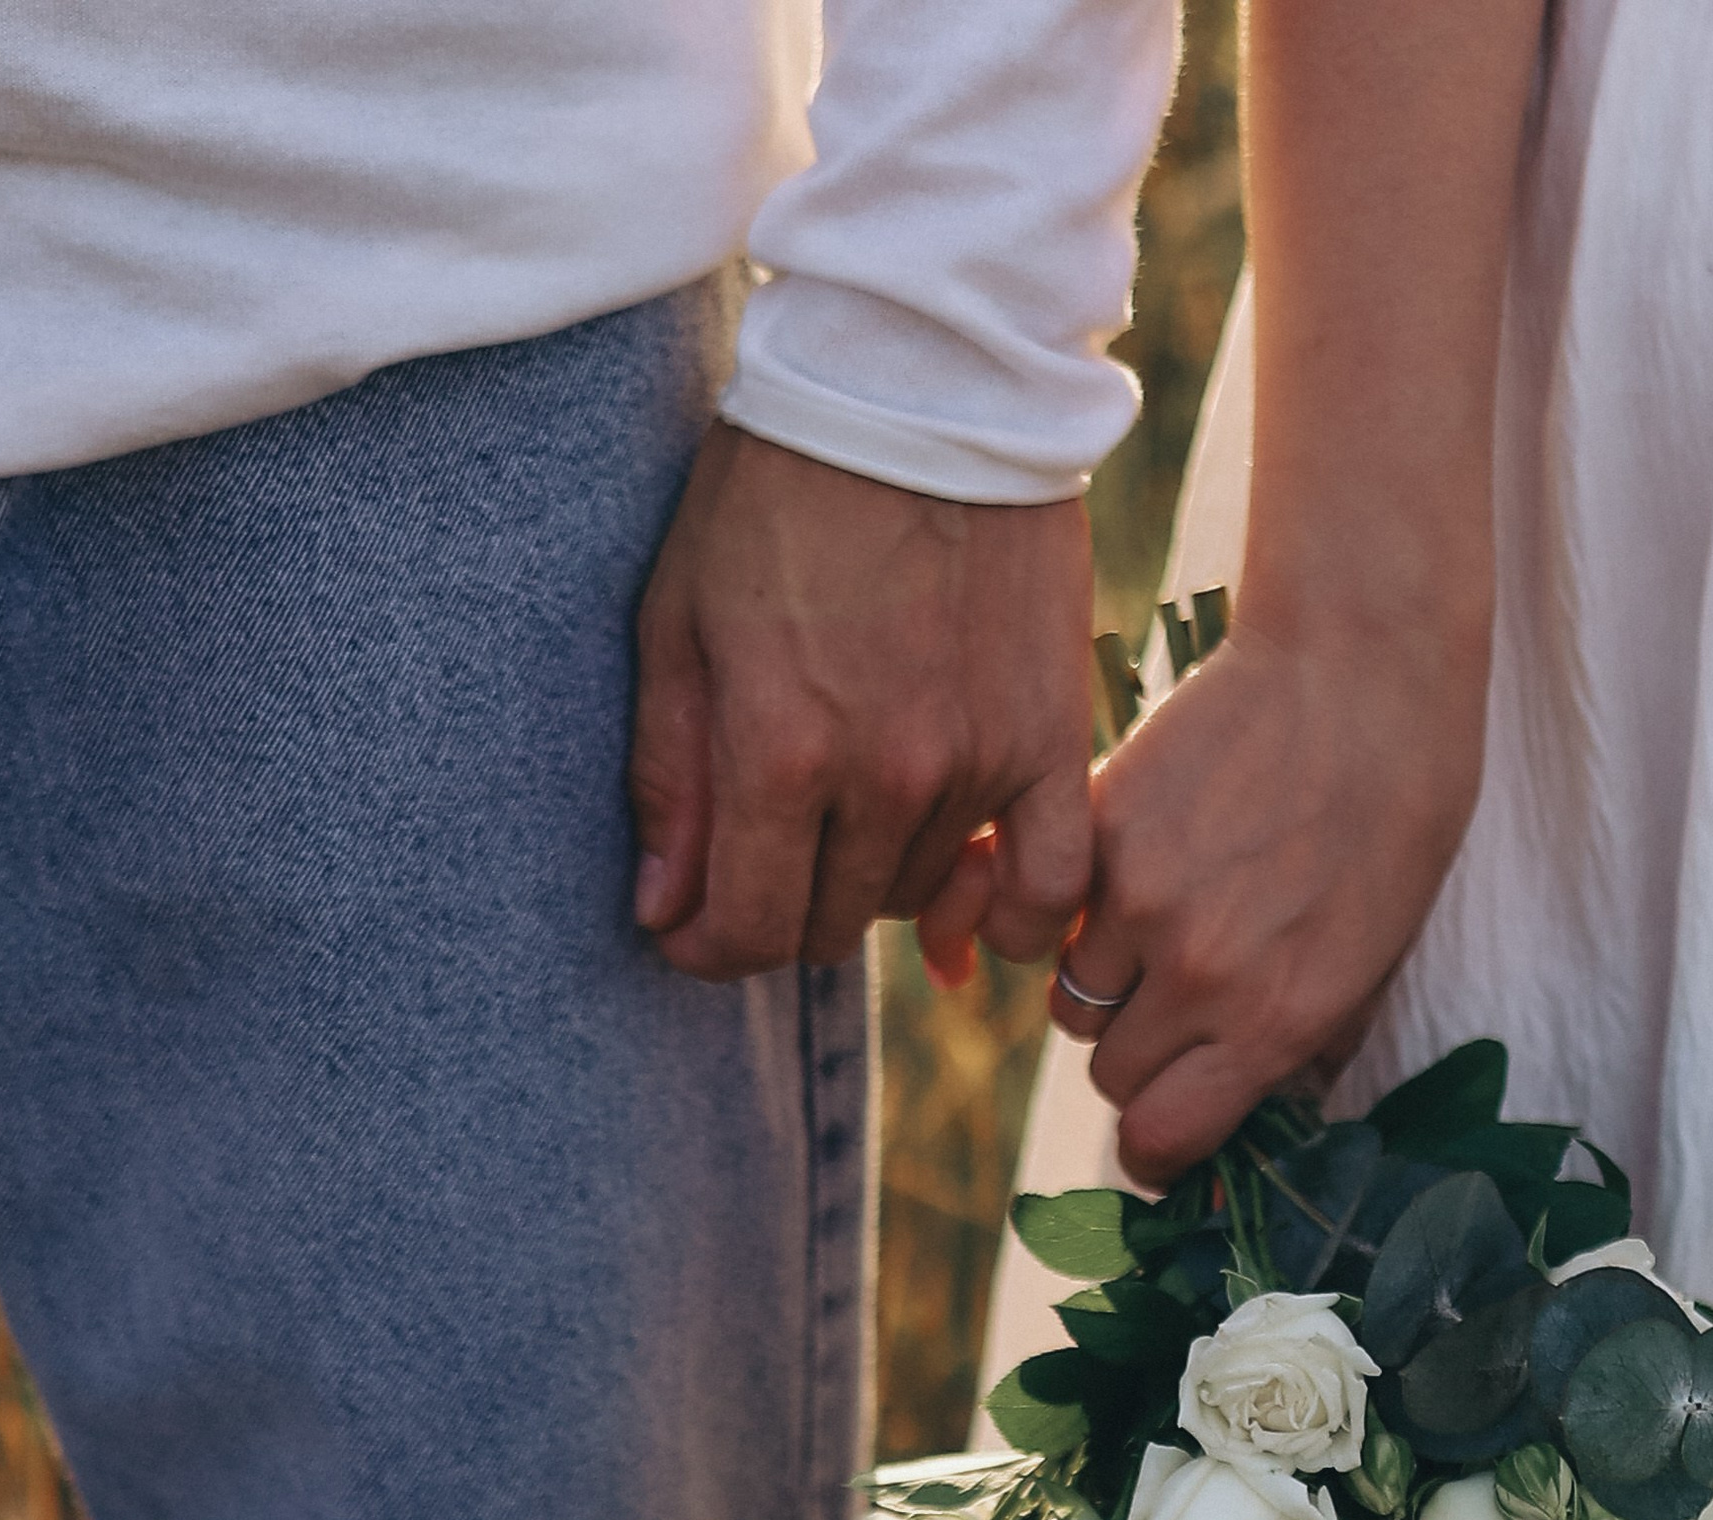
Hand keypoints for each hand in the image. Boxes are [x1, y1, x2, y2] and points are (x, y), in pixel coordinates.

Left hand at [632, 424, 1093, 981]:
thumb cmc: (777, 489)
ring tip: (854, 803)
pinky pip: (1049, 885)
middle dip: (780, 904)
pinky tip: (975, 902)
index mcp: (780, 752)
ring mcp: (976, 764)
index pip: (746, 931)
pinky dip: (1015, 917)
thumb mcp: (679, 620)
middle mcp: (884, 779)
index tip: (691, 927)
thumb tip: (662, 913)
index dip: (705, 946)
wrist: (923, 380)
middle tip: (767, 849)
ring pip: (915, 897)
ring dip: (874, 876)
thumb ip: (669, 778)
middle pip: (827, 927)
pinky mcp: (1050, 738)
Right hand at [1049, 608, 1490, 1184]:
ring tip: (1158, 931)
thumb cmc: (1396, 814)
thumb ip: (1308, 1047)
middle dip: (1140, 1056)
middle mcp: (1201, 974)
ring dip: (1107, 987)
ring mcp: (1141, 902)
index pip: (1158, 1138)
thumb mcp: (1378, 956)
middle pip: (1111, 1075)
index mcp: (1276, 1019)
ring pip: (1075, 1003)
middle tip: (1178, 1008)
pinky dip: (1082, 916)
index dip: (1155, 1148)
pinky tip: (1136, 874)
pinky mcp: (1102, 833)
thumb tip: (1260, 1117)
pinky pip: (1058, 919)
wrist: (1363, 668)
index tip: (1162, 1129)